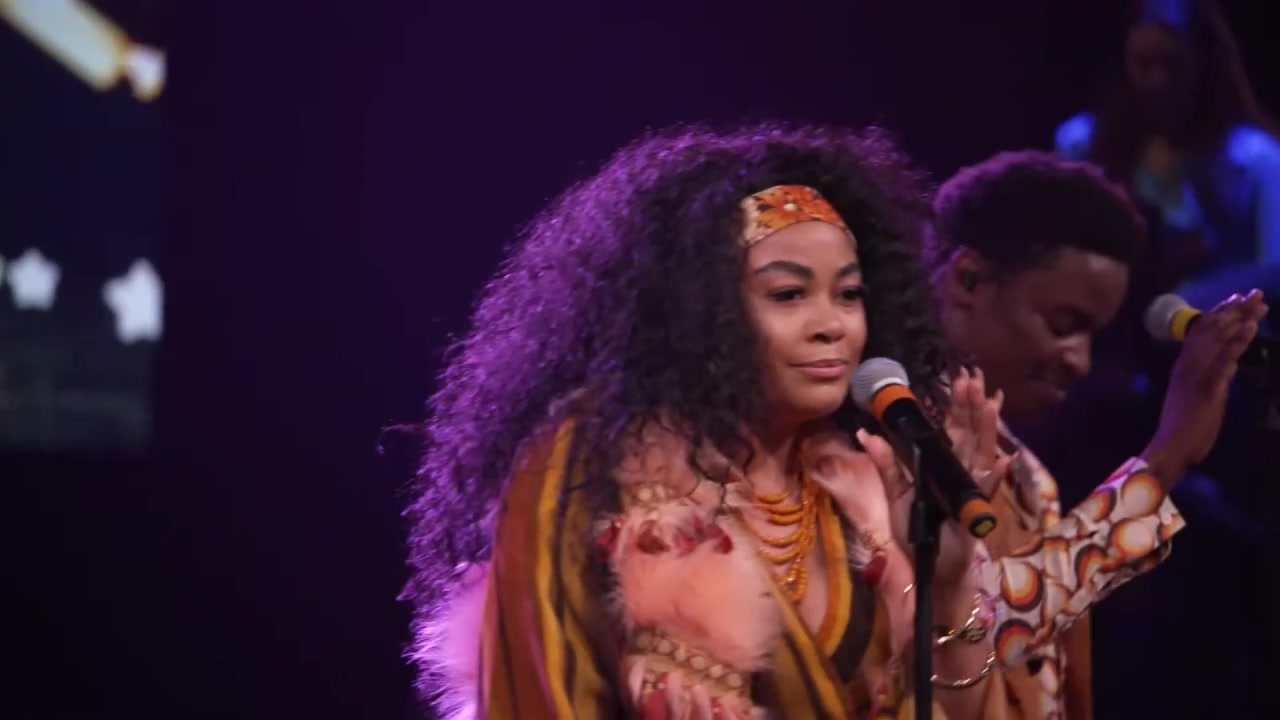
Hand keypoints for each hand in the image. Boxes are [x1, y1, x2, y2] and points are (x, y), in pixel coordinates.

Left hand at [855, 367, 1009, 585]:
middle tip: (973, 377)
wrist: (928, 566)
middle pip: (969, 433)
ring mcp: (971, 490)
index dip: (957, 405)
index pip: (953, 428)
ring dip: (986, 428)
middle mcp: (961, 472)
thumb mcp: (896, 493)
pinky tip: (1002, 460)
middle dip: (972, 406)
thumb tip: (865, 433)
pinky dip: (994, 477)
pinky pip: (985, 491)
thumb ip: (885, 465)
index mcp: (943, 465)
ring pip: (980, 453)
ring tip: (990, 402)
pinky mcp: (974, 511)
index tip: (960, 378)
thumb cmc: (916, 530)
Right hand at [1143, 289, 1268, 486]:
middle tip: (1255, 293)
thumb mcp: (1204, 398)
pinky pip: (1222, 360)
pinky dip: (1236, 342)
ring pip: (1216, 339)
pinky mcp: (1206, 387)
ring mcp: (1196, 375)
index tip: (1239, 299)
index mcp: (1184, 366)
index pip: (1202, 332)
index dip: (1221, 313)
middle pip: (1211, 329)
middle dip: (1234, 309)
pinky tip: (1249, 328)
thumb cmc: (1186, 427)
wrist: (1172, 447)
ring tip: (1257, 303)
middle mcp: (1188, 365)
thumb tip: (1232, 364)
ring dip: (1238, 319)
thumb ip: (1217, 378)